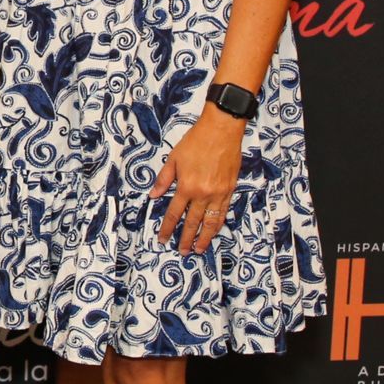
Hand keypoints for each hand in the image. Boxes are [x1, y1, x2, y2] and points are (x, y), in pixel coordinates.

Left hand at [150, 108, 243, 253]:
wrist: (221, 131)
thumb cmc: (196, 141)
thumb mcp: (173, 159)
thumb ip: (164, 180)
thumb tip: (153, 196)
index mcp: (187, 187)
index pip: (174, 214)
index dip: (168, 228)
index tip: (163, 239)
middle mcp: (203, 194)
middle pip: (193, 223)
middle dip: (186, 239)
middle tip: (182, 252)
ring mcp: (219, 193)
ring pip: (211, 222)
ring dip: (205, 237)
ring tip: (199, 249)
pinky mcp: (230, 190)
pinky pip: (223, 211)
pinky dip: (218, 223)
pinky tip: (214, 230)